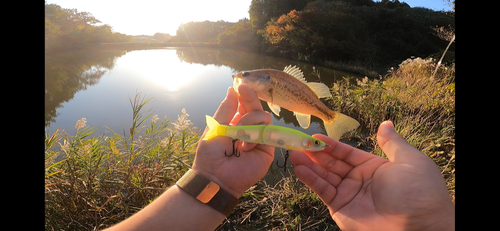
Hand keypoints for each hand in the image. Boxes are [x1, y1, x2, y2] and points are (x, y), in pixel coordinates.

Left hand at [193, 85, 274, 197]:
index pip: (243, 104)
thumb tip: (232, 88)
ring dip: (250, 120)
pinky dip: (256, 135)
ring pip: (263, 117)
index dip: (244, 94)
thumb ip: (226, 108)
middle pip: (255, 107)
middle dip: (250, 98)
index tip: (241, 85)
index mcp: (234, 122)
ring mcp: (259, 138)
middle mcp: (248, 128)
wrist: (215, 178)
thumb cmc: (210, 155)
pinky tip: (244, 146)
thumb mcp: (216, 127)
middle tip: (245, 90)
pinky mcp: (267, 149)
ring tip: (238, 134)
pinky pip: (268, 133)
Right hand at [289, 121, 454, 230]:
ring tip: (293, 153)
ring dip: (308, 165)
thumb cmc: (418, 192)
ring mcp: (349, 195)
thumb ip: (392, 142)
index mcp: (374, 167)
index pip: (346, 152)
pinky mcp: (341, 209)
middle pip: (332, 163)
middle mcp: (359, 180)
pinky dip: (310, 180)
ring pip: (324, 176)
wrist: (419, 226)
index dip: (331, 144)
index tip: (315, 136)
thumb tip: (385, 123)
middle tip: (298, 142)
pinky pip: (323, 191)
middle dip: (315, 153)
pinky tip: (300, 168)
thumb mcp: (409, 160)